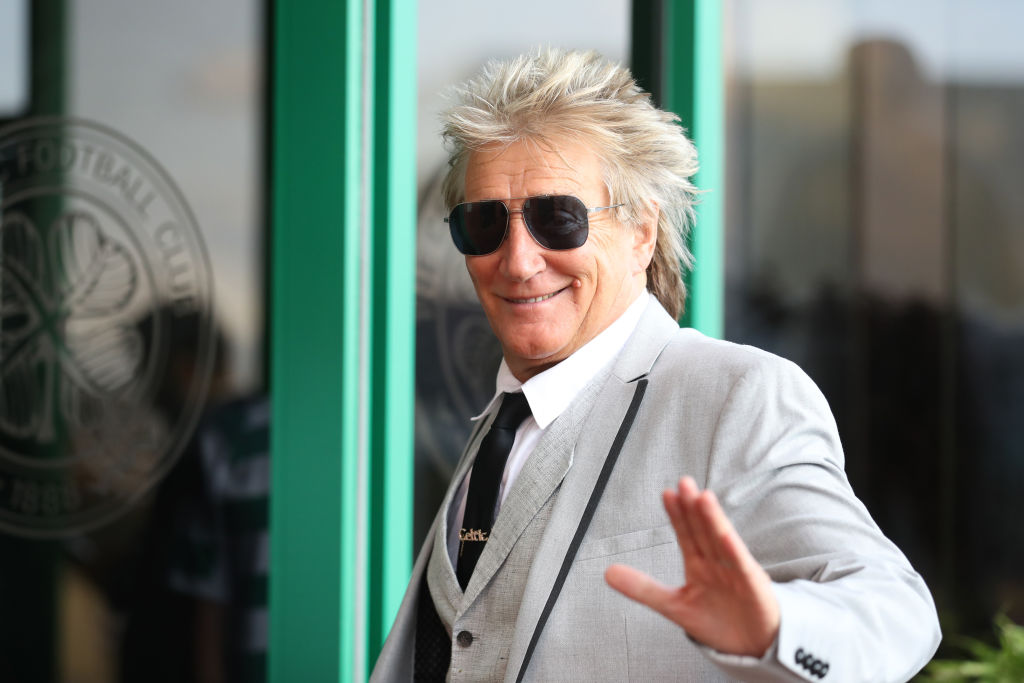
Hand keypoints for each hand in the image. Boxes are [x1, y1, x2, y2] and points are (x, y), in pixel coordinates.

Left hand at [604, 476, 779, 656]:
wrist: (752, 646)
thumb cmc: (716, 620)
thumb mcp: (673, 605)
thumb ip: (642, 588)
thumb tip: (607, 572)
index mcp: (699, 564)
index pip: (686, 534)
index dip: (677, 515)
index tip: (667, 493)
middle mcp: (717, 563)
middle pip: (703, 531)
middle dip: (693, 508)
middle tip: (684, 482)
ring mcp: (736, 572)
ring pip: (722, 542)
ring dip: (713, 520)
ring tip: (703, 497)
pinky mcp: (754, 588)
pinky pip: (743, 567)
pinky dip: (735, 552)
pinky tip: (726, 535)